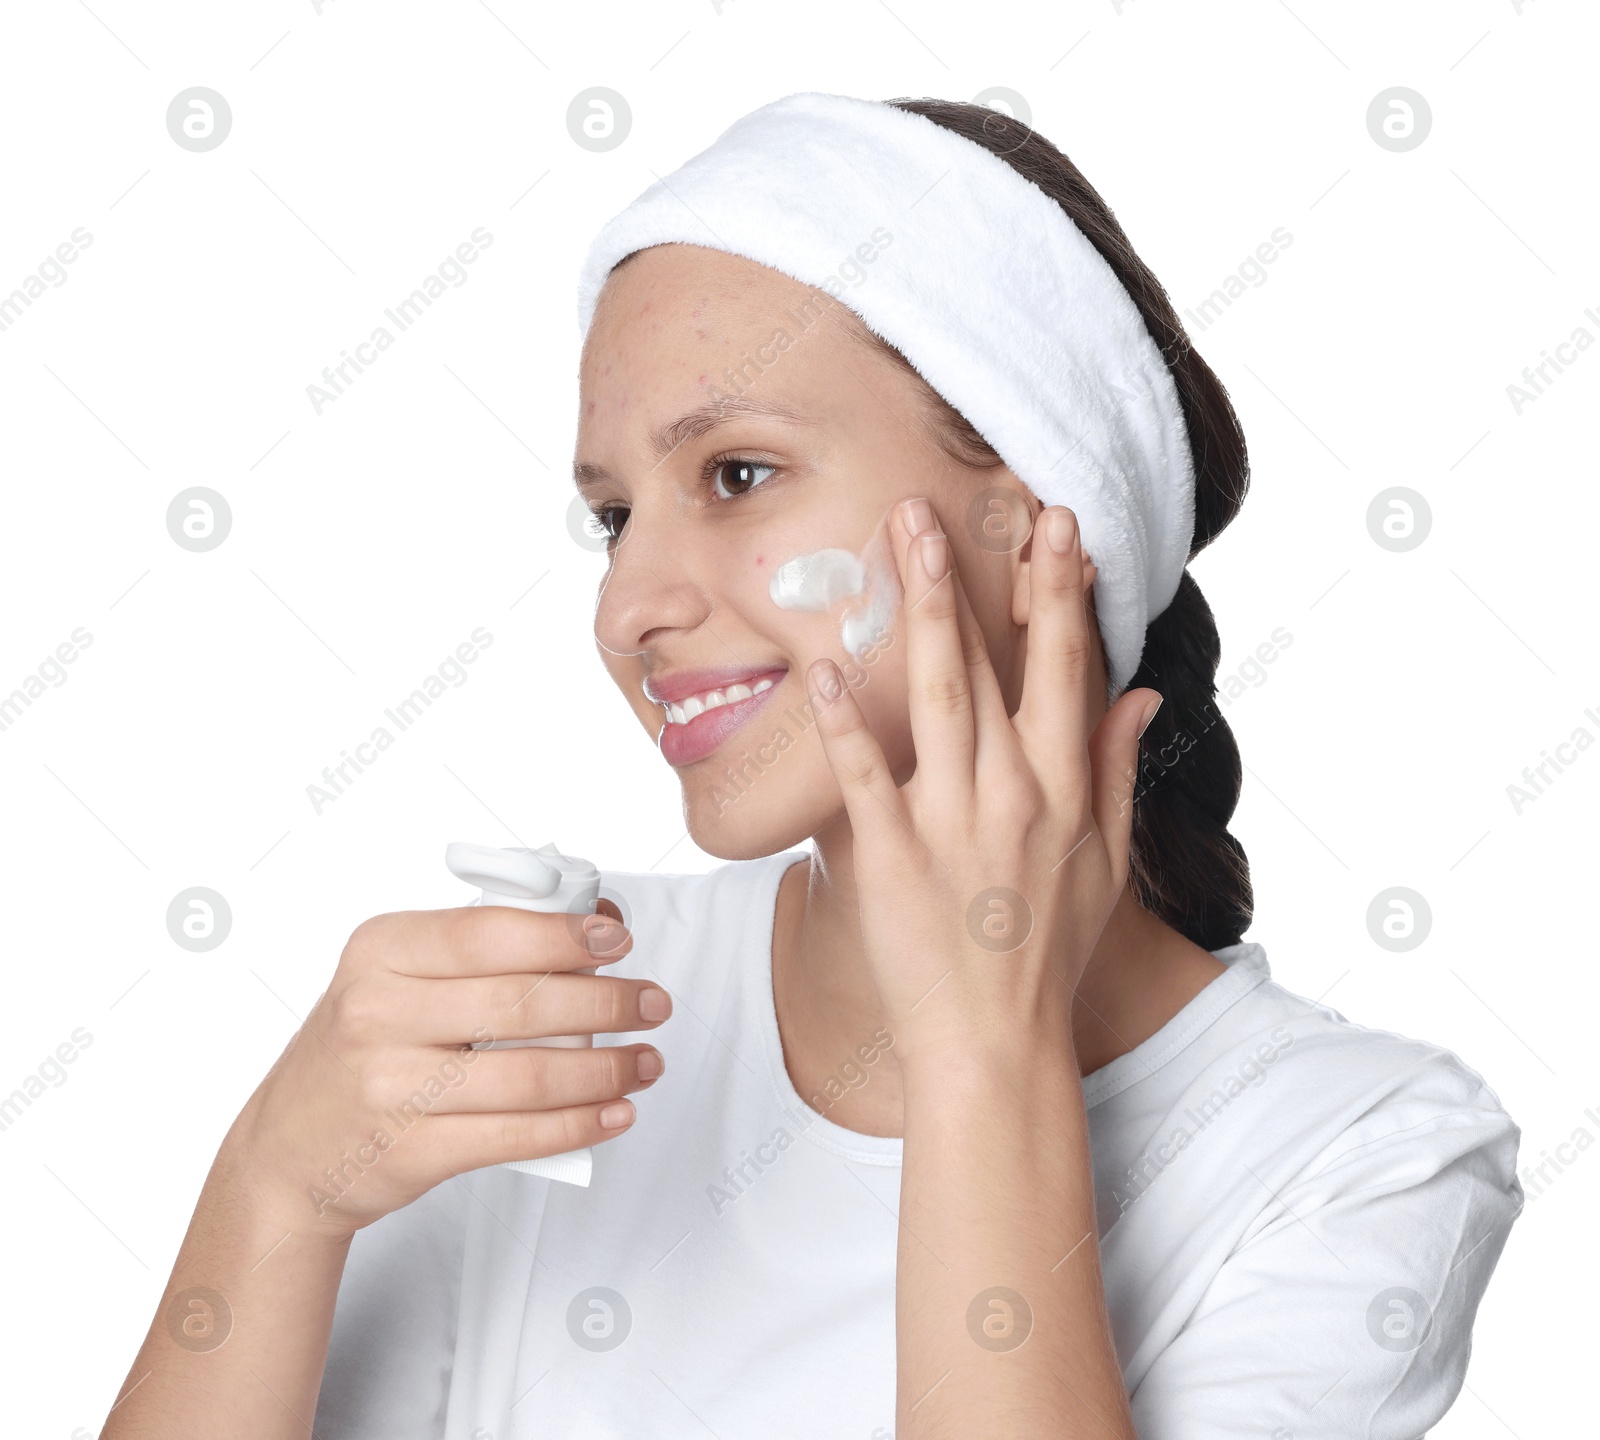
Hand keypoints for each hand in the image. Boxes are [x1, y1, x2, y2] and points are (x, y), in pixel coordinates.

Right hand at [224, 905, 669, 1236]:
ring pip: (529, 1075)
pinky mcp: (411, 1153)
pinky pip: (516, 1137)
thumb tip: (595, 927)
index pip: (490, 933)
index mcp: (381, 950)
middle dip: (606, 1003)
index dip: (566, 936)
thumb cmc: (364, 1048)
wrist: (288, 1152)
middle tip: (653, 1002)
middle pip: (521, 1003)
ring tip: (647, 1060)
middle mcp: (378, 1012)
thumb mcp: (396, 977)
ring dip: (606, 1068)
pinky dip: (578, 1124)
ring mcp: (391, 1087)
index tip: (619, 941)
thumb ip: (482, 950)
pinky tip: (615, 1111)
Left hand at [805, 498, 1160, 1068]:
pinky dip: (844, 720)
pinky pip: (862, 776)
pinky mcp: (890, 856)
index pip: (1068, 671)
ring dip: (919, 615)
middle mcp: (1012, 795)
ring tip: (897, 542)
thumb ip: (1116, 770)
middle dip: (974, 579)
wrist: (994, 1042)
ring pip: (936, 700)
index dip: (1062, 595)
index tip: (1056, 527)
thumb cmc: (1047, 950)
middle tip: (942, 506)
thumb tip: (1141, 692)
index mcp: (1065, 790)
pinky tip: (822, 665)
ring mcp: (950, 824)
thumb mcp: (1105, 862)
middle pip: (996, 667)